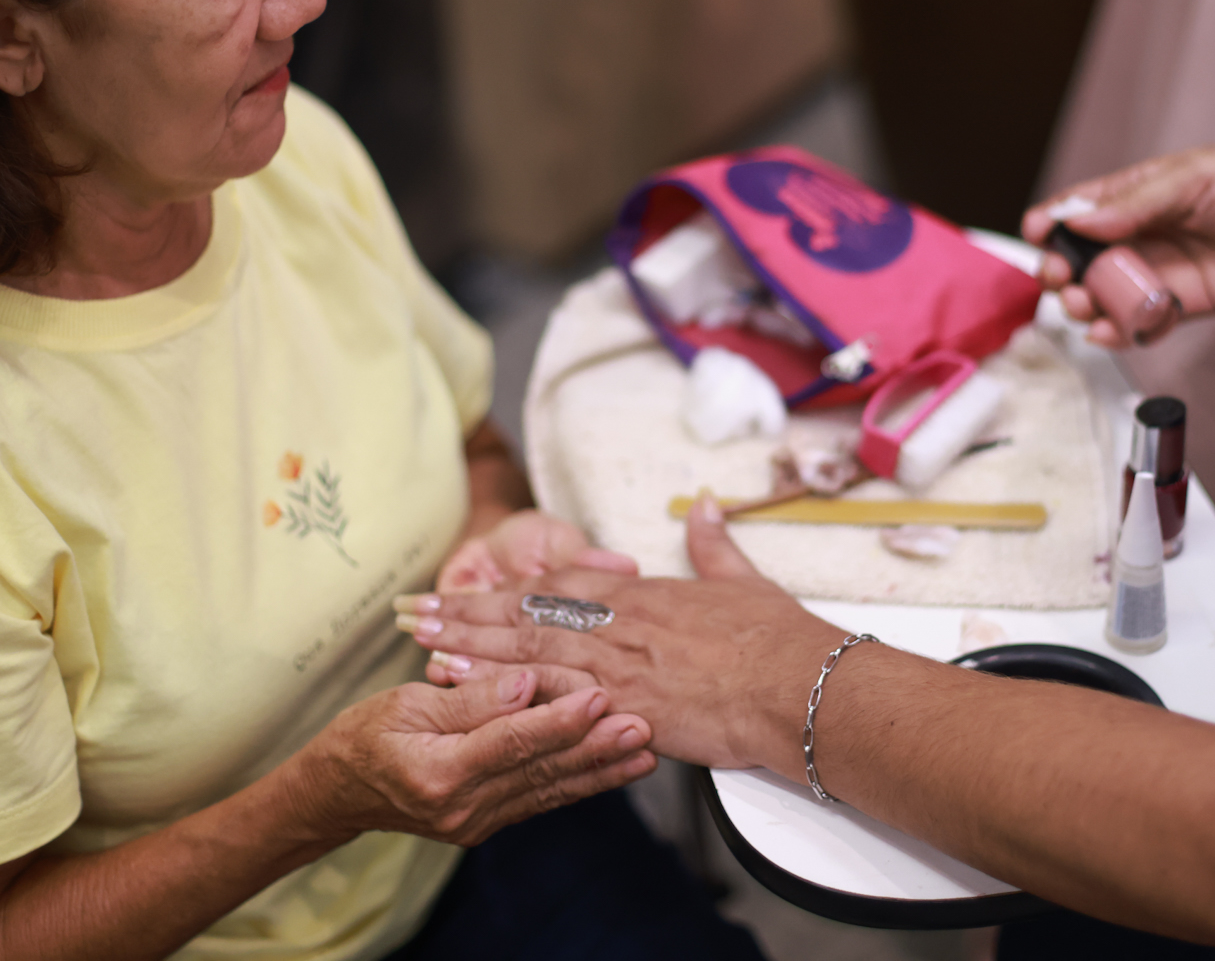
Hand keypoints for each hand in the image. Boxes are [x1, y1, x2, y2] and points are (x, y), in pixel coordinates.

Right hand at [299, 665, 654, 846]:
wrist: (338, 793)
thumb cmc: (365, 736)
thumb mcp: (405, 704)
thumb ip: (468, 697)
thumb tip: (522, 683)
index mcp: (438, 771)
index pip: (509, 741)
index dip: (556, 718)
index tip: (597, 695)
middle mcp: (463, 805)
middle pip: (539, 770)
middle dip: (595, 747)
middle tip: (642, 724)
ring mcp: (478, 820)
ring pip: (550, 789)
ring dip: (600, 769)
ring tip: (645, 750)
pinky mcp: (489, 821)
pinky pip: (541, 799)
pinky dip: (580, 782)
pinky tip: (614, 769)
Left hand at [402, 497, 841, 772]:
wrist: (803, 684)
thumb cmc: (777, 640)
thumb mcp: (743, 580)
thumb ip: (714, 544)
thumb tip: (704, 506)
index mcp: (640, 596)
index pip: (554, 586)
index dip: (501, 588)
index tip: (459, 587)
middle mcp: (618, 624)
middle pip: (525, 614)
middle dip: (464, 613)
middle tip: (411, 611)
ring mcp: (618, 665)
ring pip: (528, 650)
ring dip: (470, 648)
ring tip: (422, 644)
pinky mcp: (625, 707)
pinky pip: (553, 698)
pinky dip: (506, 693)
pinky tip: (471, 695)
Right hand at [1021, 139, 1214, 347]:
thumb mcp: (1191, 180)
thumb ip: (1133, 203)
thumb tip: (1077, 221)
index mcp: (1140, 192)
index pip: (1081, 208)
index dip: (1052, 222)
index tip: (1035, 236)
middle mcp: (1145, 231)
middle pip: (1085, 256)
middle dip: (1064, 269)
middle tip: (1062, 279)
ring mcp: (1164, 270)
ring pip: (1107, 292)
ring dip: (1088, 302)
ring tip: (1086, 305)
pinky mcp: (1186, 304)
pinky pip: (1141, 321)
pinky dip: (1119, 330)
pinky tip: (1109, 330)